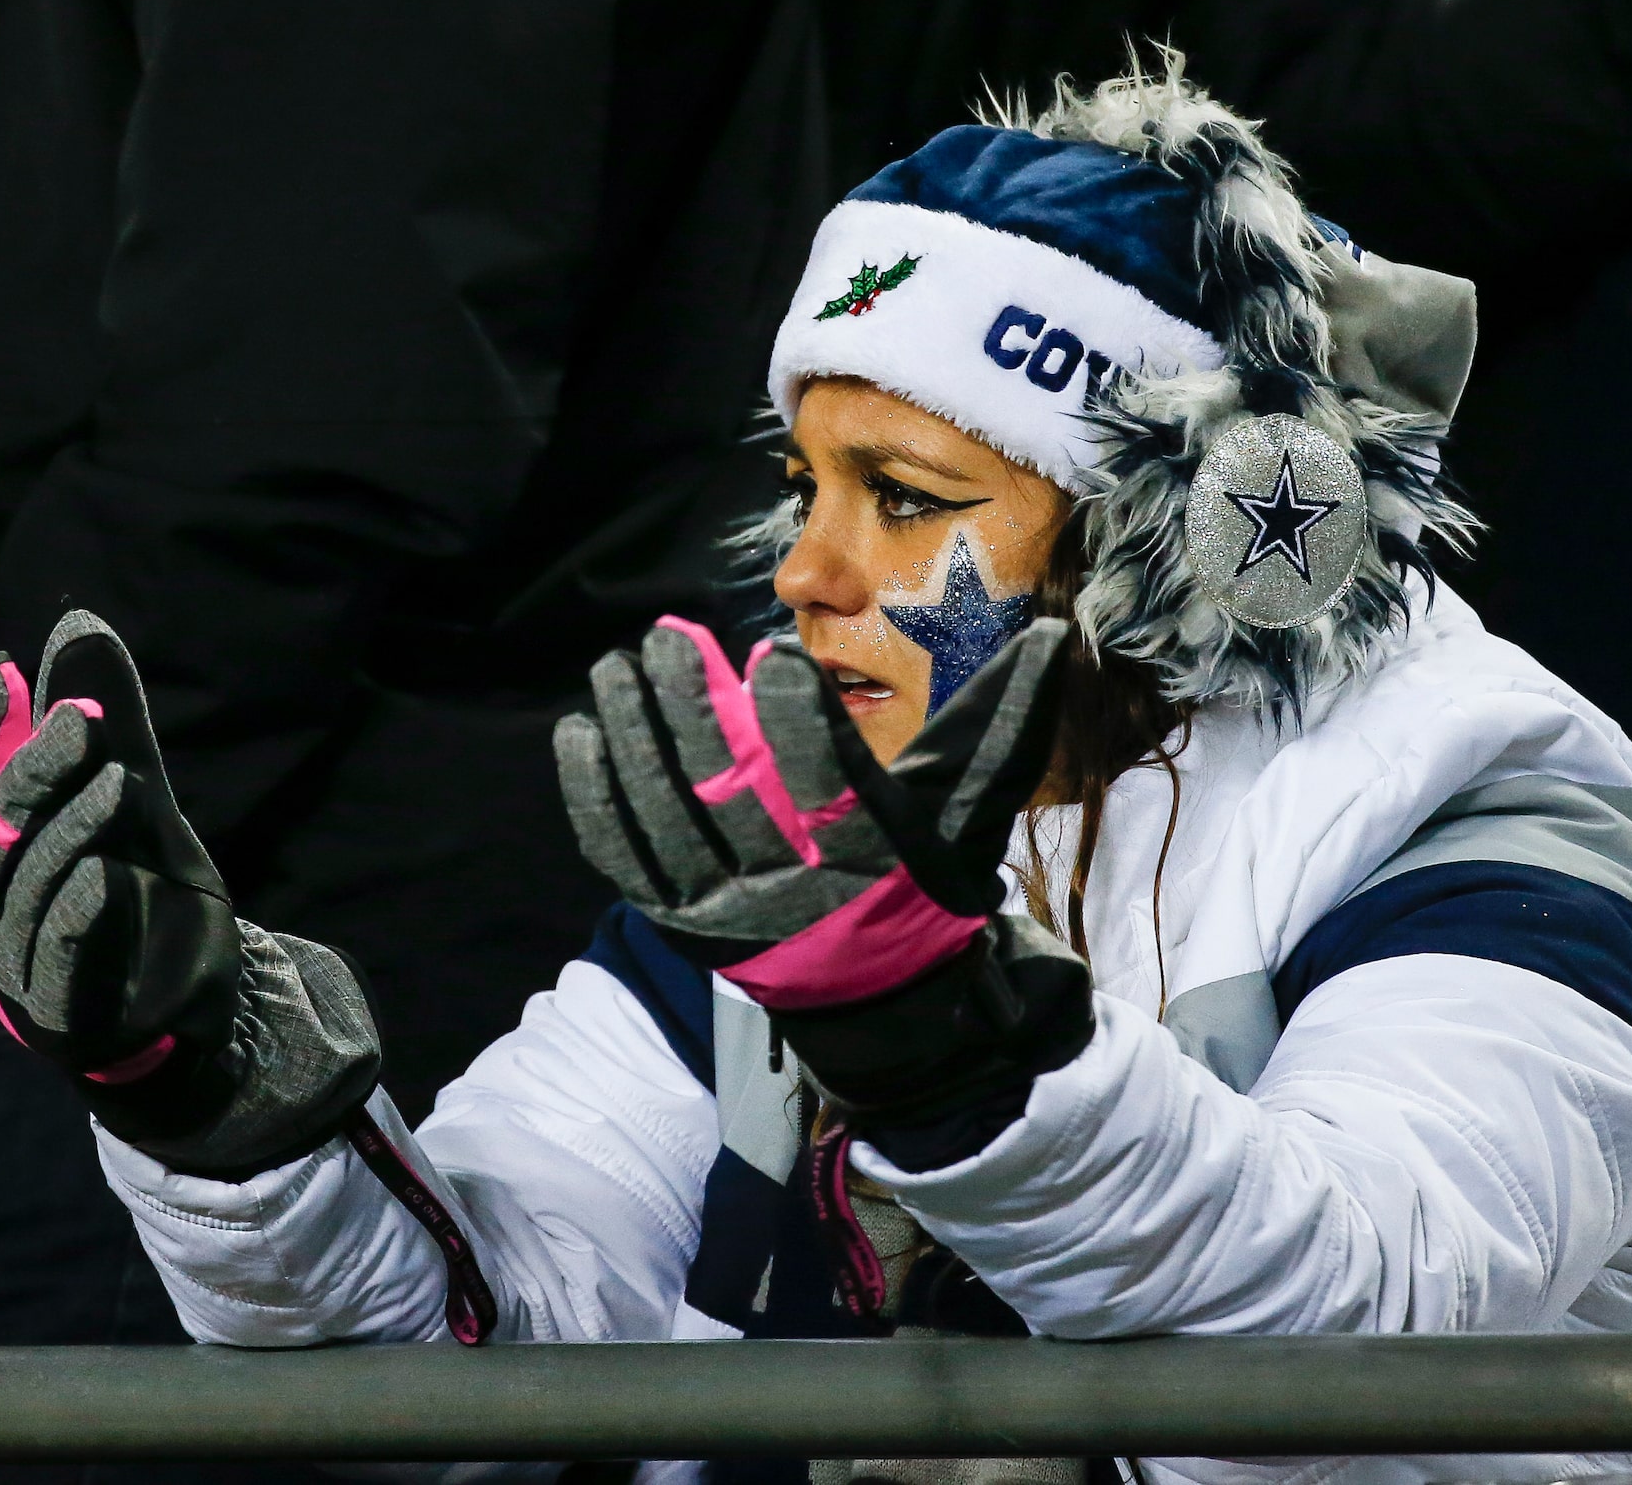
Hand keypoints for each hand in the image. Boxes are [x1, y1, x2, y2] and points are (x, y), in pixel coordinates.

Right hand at [0, 611, 243, 1129]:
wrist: (170, 1007)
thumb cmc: (132, 887)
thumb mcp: (131, 796)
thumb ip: (106, 718)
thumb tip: (77, 621)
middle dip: (35, 768)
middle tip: (83, 715)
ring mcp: (19, 955)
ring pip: (29, 884)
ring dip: (71, 830)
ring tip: (121, 781)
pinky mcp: (62, 1005)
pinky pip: (60, 954)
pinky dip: (77, 913)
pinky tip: (104, 876)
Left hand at [557, 615, 1069, 943]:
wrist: (882, 998)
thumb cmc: (926, 882)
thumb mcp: (972, 809)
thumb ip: (1004, 721)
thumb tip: (1051, 635)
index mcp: (868, 856)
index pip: (826, 784)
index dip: (797, 720)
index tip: (772, 654)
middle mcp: (791, 888)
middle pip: (727, 792)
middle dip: (691, 709)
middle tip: (667, 633)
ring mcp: (725, 910)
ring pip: (663, 819)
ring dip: (633, 739)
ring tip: (615, 665)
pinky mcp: (678, 921)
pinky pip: (624, 860)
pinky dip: (596, 799)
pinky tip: (580, 733)